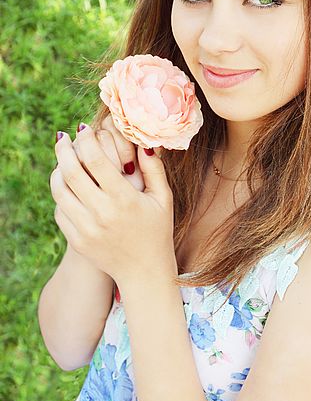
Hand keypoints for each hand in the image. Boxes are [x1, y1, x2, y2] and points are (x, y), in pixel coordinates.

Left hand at [50, 123, 175, 284]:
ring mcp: (86, 228)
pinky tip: (68, 185)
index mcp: (124, 199)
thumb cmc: (157, 230)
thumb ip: (154, 169)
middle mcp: (101, 213)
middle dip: (63, 150)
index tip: (84, 128)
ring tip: (62, 159)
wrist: (144, 272)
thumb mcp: (163, 199)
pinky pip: (60, 210)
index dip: (86, 140)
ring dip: (57, 170)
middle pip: (71, 172)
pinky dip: (61, 194)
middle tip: (62, 136)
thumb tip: (144, 143)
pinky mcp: (77, 240)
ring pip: (60, 191)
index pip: (96, 161)